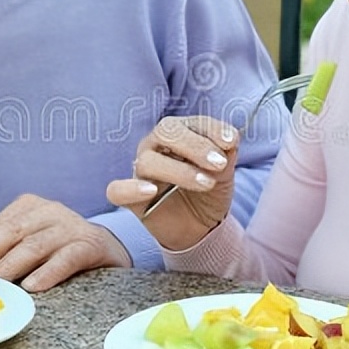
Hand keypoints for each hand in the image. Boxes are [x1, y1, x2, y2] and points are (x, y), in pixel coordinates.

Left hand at [0, 194, 131, 291]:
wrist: (109, 251)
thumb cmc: (58, 251)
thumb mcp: (22, 248)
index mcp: (27, 208)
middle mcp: (48, 211)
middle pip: (12, 231)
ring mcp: (71, 226)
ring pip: (37, 244)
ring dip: (14, 264)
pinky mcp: (92, 245)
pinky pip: (68, 257)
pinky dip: (50, 271)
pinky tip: (34, 286)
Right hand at [105, 116, 238, 250]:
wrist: (200, 226)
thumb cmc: (209, 191)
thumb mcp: (224, 172)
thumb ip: (226, 154)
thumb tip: (229, 140)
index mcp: (178, 134)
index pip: (190, 122)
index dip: (211, 129)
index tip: (231, 142)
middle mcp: (155, 147)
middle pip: (165, 133)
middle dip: (195, 146)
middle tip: (219, 163)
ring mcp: (140, 171)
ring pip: (148, 161)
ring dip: (179, 171)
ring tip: (206, 183)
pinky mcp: (129, 198)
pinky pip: (118, 190)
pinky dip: (132, 189)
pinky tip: (152, 191)